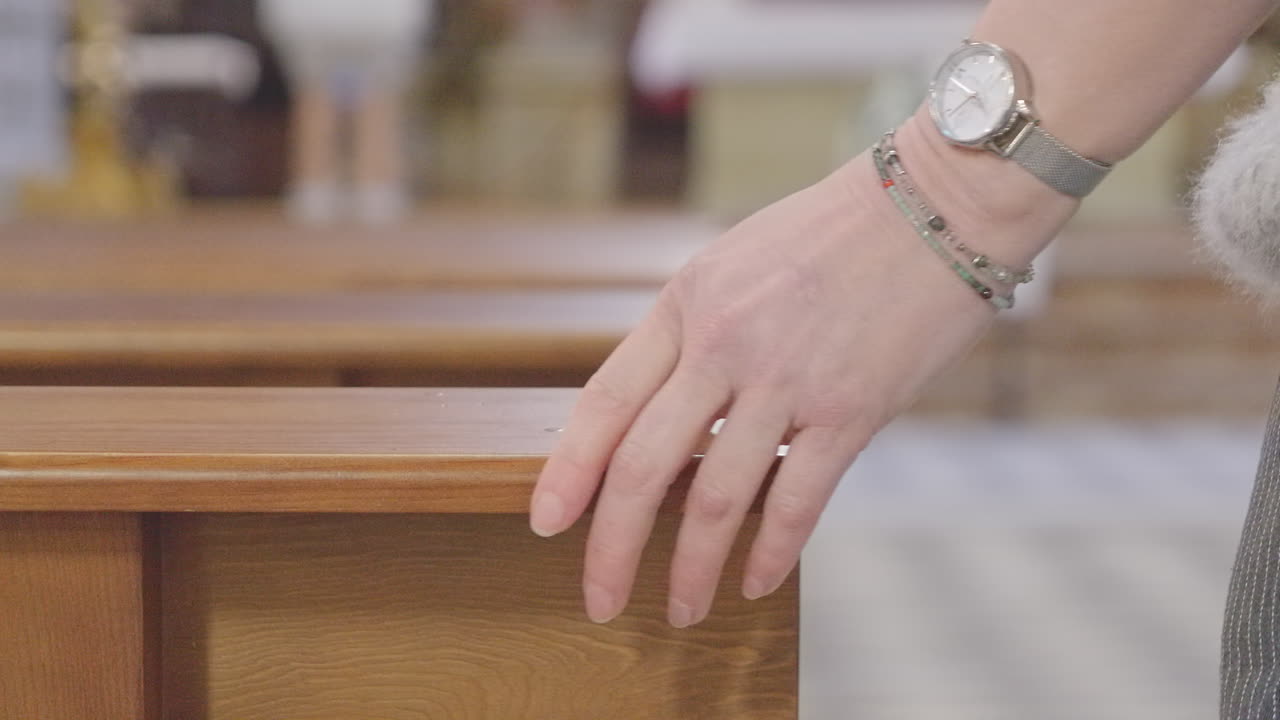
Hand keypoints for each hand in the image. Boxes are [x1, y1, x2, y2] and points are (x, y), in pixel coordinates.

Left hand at [530, 116, 1071, 627]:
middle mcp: (724, 343)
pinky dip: (772, 552)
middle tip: (601, 602)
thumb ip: (689, 334)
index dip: (567, 470)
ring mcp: (787, 379)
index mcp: (686, 303)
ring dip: (692, 568)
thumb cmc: (830, 232)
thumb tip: (655, 414)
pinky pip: (799, 500)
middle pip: (645, 466)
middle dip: (613, 548)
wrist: (935, 205)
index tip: (546, 523)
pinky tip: (755, 583)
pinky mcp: (851, 409)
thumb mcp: (731, 262)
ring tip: (684, 609)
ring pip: (717, 498)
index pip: (604, 401)